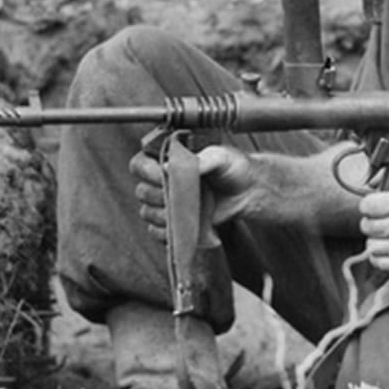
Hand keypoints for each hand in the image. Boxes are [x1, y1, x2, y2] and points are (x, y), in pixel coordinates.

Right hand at [130, 144, 257, 236]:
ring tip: (189, 211)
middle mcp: (162, 181)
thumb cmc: (234, 167)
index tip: (163, 177)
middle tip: (183, 196)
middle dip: (159, 196)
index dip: (147, 173)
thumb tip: (168, 168)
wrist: (248, 191)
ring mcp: (168, 203)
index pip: (139, 166)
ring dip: (165, 215)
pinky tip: (186, 227)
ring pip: (148, 213)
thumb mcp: (221, 156)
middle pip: (142, 192)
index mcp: (167, 160)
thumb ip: (198, 159)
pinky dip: (168, 232)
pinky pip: (158, 232)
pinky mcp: (175, 222)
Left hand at [357, 169, 388, 278]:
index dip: (370, 204)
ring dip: (376, 240)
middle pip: (367, 226)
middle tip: (380, 219)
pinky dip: (382, 257)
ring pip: (372, 246)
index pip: (367, 205)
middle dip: (372, 221)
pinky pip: (383, 264)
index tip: (375, 205)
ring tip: (384, 235)